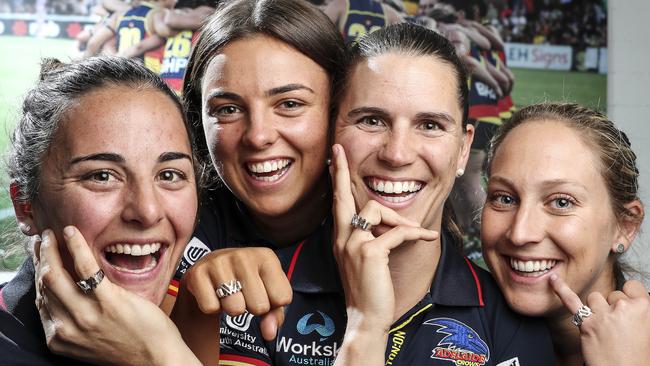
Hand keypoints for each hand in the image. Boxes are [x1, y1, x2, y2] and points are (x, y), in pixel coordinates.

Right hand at [34, 227, 198, 365]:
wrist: (156, 357)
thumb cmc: (129, 345)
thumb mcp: (90, 338)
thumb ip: (75, 319)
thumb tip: (70, 292)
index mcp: (60, 337)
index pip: (41, 299)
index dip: (39, 274)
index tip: (41, 257)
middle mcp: (67, 327)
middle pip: (45, 285)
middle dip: (40, 258)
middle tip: (44, 239)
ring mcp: (86, 315)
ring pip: (55, 275)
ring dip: (50, 250)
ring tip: (53, 235)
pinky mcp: (108, 301)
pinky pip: (85, 268)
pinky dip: (76, 247)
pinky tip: (72, 233)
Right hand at [177, 246, 291, 341]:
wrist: (213, 266)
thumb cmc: (246, 280)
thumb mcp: (268, 290)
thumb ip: (275, 314)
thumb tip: (270, 334)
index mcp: (267, 257)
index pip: (283, 298)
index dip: (273, 303)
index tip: (263, 293)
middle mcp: (244, 256)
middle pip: (259, 307)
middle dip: (252, 308)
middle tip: (244, 294)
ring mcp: (219, 262)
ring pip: (235, 310)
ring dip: (232, 309)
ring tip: (229, 293)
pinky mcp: (198, 272)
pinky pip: (211, 308)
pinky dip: (213, 307)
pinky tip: (214, 292)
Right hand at [330, 144, 437, 364]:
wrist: (366, 318)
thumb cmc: (368, 291)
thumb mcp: (362, 261)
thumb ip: (368, 239)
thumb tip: (384, 222)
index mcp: (340, 240)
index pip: (336, 203)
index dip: (335, 180)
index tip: (332, 159)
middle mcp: (342, 238)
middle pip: (342, 196)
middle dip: (340, 171)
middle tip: (338, 151)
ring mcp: (354, 244)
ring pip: (375, 209)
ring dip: (398, 218)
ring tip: (415, 232)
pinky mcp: (370, 252)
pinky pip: (397, 232)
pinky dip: (415, 232)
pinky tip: (427, 236)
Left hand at [550, 275, 649, 365]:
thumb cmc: (637, 356)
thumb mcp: (649, 329)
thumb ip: (639, 311)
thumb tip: (632, 303)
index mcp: (644, 307)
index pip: (632, 286)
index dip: (629, 297)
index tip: (628, 307)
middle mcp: (623, 308)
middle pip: (612, 293)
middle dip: (613, 307)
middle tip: (619, 328)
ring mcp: (603, 315)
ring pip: (595, 297)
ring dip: (596, 309)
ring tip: (605, 328)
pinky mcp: (586, 324)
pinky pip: (570, 301)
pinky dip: (561, 289)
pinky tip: (553, 280)